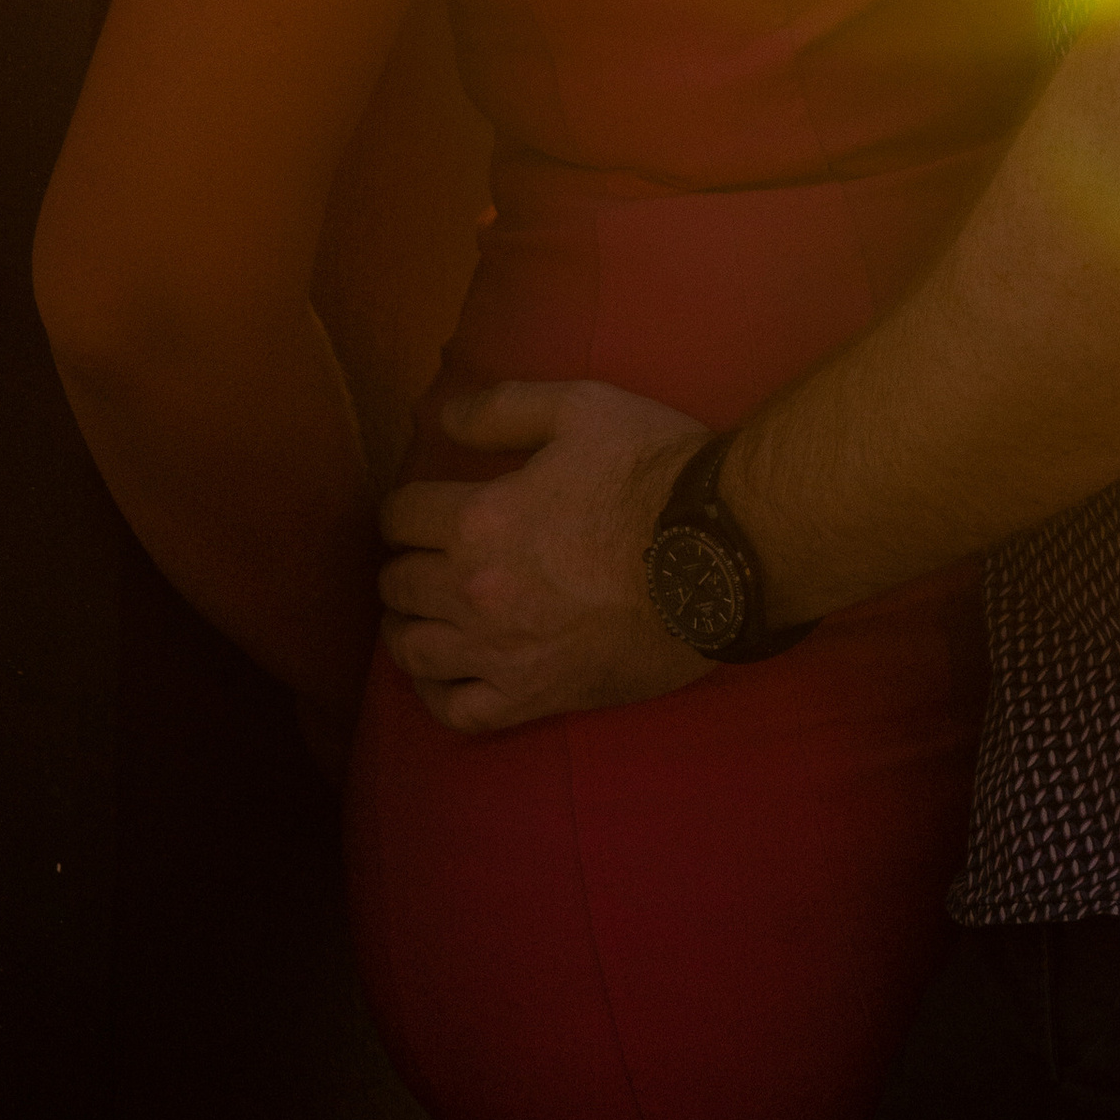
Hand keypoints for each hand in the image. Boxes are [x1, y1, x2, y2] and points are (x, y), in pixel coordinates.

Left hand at [377, 380, 712, 733]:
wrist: (720, 552)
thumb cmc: (653, 471)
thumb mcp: (580, 408)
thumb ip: (501, 408)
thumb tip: (439, 416)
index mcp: (479, 519)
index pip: (400, 516)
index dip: (405, 507)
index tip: (419, 507)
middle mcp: (475, 591)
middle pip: (398, 583)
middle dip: (404, 562)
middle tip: (423, 555)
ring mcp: (502, 652)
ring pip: (413, 650)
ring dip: (406, 625)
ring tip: (421, 611)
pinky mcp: (535, 697)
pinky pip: (456, 711)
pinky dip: (433, 693)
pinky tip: (439, 674)